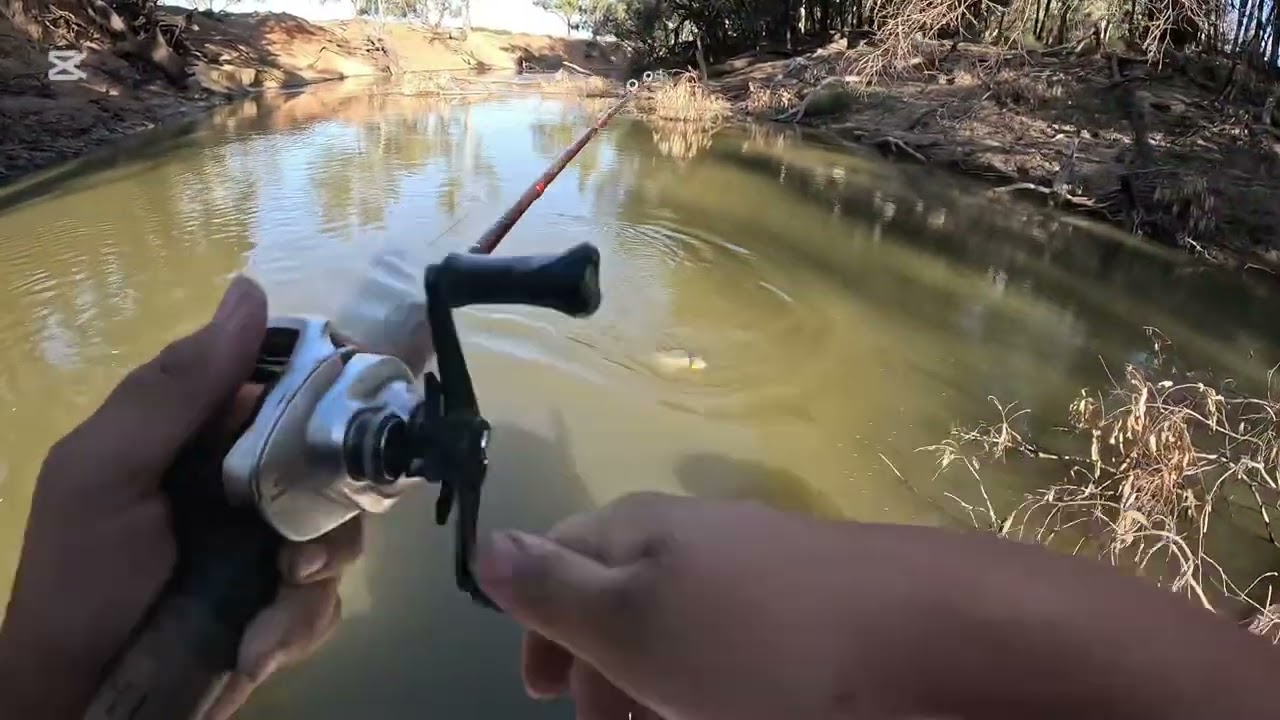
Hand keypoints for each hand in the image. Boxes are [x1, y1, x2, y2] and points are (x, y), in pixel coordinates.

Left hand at [0, 276, 360, 719]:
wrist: (77, 700)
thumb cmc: (82, 576)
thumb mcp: (106, 470)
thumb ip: (174, 388)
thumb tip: (252, 290)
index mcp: (202, 432)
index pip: (289, 381)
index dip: (333, 389)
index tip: (357, 413)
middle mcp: (246, 478)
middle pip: (334, 460)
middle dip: (332, 506)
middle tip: (301, 550)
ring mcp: (267, 543)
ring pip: (342, 532)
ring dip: (315, 574)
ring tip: (271, 605)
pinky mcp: (282, 606)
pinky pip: (327, 600)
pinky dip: (297, 624)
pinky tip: (255, 646)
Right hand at [475, 493, 1279, 719]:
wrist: (927, 644)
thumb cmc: (758, 642)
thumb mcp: (634, 622)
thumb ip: (557, 587)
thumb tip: (487, 543)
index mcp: (647, 531)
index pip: (566, 553)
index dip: (540, 617)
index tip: (536, 689)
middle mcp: (702, 538)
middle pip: (624, 592)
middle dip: (599, 661)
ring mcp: (764, 572)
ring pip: (683, 625)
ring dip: (655, 681)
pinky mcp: (815, 610)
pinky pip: (740, 643)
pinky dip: (715, 683)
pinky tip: (730, 713)